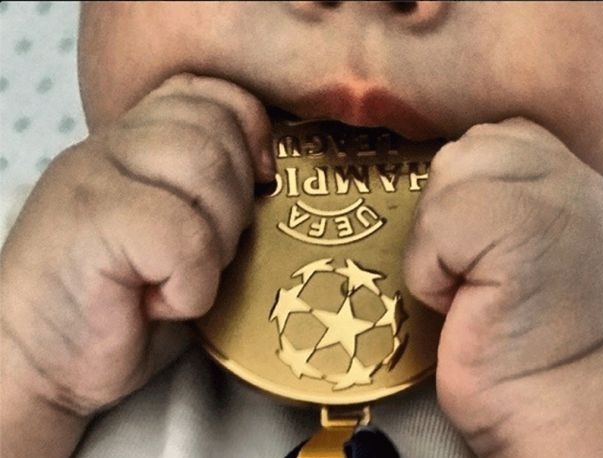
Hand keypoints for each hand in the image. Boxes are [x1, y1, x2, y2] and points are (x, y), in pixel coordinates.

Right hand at [0, 74, 273, 454]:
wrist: (40, 363)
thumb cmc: (120, 304)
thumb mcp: (173, 236)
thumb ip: (209, 190)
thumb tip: (270, 173)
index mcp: (134, 141)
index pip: (208, 94)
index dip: (249, 132)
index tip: (259, 184)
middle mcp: (111, 147)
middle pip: (216, 133)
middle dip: (237, 203)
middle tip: (208, 254)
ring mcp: (95, 178)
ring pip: (205, 170)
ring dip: (216, 242)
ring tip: (182, 277)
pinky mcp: (91, 223)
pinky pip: (184, 236)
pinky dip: (192, 284)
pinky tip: (161, 303)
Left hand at [404, 118, 602, 456]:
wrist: (557, 408)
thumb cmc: (528, 342)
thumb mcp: (529, 256)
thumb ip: (502, 203)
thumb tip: (445, 181)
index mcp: (576, 185)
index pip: (500, 136)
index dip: (465, 183)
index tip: (464, 239)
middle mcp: (573, 183)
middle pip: (468, 149)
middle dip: (446, 209)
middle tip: (466, 268)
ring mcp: (555, 200)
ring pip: (449, 177)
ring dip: (435, 240)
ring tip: (466, 285)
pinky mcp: (523, 230)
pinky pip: (439, 222)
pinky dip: (430, 268)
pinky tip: (461, 301)